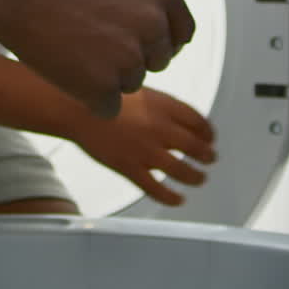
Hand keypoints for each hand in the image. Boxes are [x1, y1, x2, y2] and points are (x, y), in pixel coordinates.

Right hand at [0, 0, 194, 117]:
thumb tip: (150, 15)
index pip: (180, 32)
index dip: (156, 40)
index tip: (134, 42)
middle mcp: (155, 22)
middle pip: (156, 60)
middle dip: (128, 56)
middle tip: (86, 41)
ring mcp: (131, 57)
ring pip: (130, 84)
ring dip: (103, 75)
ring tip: (66, 46)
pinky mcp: (103, 88)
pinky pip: (107, 107)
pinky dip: (85, 97)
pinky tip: (60, 69)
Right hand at [73, 88, 215, 204]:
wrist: (76, 108)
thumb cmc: (106, 96)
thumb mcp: (139, 89)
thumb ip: (161, 105)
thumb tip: (179, 118)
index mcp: (163, 105)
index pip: (197, 120)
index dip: (208, 131)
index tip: (211, 137)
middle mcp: (159, 128)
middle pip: (195, 146)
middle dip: (207, 155)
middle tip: (211, 159)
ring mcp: (145, 150)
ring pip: (181, 170)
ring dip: (195, 176)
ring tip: (200, 179)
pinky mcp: (130, 168)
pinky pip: (156, 189)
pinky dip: (171, 197)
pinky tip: (178, 199)